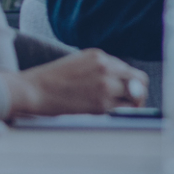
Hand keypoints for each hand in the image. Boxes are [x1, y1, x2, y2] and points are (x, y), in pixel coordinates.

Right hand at [4, 48, 146, 118]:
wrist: (33, 90)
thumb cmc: (51, 80)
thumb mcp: (78, 63)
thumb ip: (100, 69)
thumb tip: (120, 83)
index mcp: (100, 57)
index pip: (130, 71)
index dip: (133, 84)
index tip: (131, 93)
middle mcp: (106, 68)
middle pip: (139, 82)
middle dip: (140, 94)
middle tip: (135, 105)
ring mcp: (105, 86)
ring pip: (135, 97)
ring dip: (132, 106)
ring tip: (124, 113)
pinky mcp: (100, 104)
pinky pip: (122, 110)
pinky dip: (121, 114)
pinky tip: (113, 117)